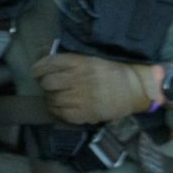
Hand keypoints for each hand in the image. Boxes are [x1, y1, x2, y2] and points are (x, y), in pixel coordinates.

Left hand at [31, 52, 160, 125]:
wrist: (135, 89)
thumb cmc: (114, 72)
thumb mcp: (93, 58)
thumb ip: (72, 61)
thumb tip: (47, 60)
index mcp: (81, 63)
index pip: (50, 63)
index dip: (38, 68)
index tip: (37, 71)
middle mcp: (79, 79)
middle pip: (47, 83)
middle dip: (45, 84)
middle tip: (50, 85)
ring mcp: (81, 97)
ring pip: (52, 99)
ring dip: (51, 98)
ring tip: (56, 97)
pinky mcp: (85, 113)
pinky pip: (61, 114)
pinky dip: (57, 111)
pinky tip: (61, 107)